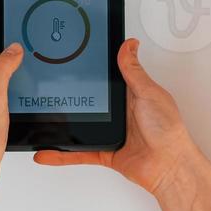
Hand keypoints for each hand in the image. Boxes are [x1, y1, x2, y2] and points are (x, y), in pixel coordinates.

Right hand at [35, 40, 210, 203]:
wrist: (168, 165)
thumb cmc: (167, 130)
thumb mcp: (148, 93)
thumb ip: (133, 71)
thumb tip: (128, 45)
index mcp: (130, 94)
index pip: (106, 77)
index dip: (92, 68)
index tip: (74, 58)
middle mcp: (119, 112)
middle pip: (89, 100)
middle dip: (70, 96)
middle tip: (48, 86)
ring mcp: (110, 131)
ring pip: (78, 126)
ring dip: (60, 126)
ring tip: (41, 118)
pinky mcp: (104, 151)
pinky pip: (78, 151)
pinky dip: (61, 154)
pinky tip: (47, 151)